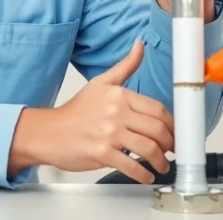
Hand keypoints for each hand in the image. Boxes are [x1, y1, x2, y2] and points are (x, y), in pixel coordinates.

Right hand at [7, 40, 173, 182]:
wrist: (48, 132)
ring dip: (161, 161)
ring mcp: (109, 133)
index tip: (173, 132)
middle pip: (157, 129)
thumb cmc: (75, 112)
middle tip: (171, 149)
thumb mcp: (100, 83)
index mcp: (118, 95)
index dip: (171, 124)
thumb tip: (140, 46)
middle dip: (170, 143)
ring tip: (161, 164)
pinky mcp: (102, 153)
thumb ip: (125, 66)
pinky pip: (132, 166)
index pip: (157, 109)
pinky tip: (146, 176)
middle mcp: (115, 112)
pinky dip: (143, 174)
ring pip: (149, 148)